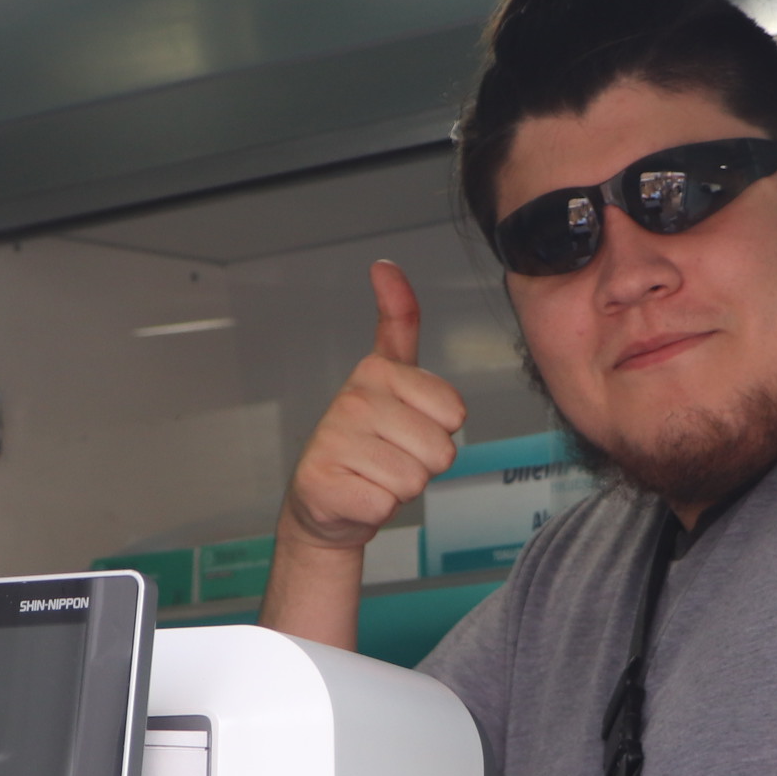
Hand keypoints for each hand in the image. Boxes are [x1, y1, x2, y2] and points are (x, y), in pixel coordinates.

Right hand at [280, 261, 466, 552]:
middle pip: (440, 450)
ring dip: (399, 487)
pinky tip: (355, 495)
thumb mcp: (388, 377)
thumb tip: (385, 265)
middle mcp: (351, 400)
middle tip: (387, 458)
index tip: (405, 424)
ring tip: (372, 475)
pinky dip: (376, 509)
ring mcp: (334, 442)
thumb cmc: (365, 442)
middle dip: (421, 463)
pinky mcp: (325, 485)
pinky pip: (387, 504)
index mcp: (375, 371)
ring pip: (415, 479)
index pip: (453, 411)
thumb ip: (398, 321)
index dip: (439, 428)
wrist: (323, 502)